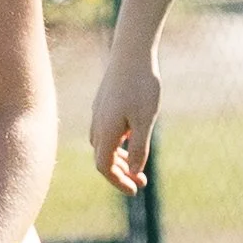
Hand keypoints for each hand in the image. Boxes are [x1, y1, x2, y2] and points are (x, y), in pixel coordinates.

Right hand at [90, 49, 160, 194]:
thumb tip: (132, 172)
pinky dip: (117, 142)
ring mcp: (99, 112)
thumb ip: (138, 148)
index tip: (134, 190)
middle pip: (102, 158)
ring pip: (103, 144)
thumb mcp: (145, 121)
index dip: (118, 182)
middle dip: (120, 173)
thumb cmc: (141, 86)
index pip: (104, 167)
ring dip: (118, 158)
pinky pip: (105, 131)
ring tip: (137, 164)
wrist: (132, 52)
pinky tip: (131, 137)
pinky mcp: (104, 103)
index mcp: (106, 132)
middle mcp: (97, 124)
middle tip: (141, 182)